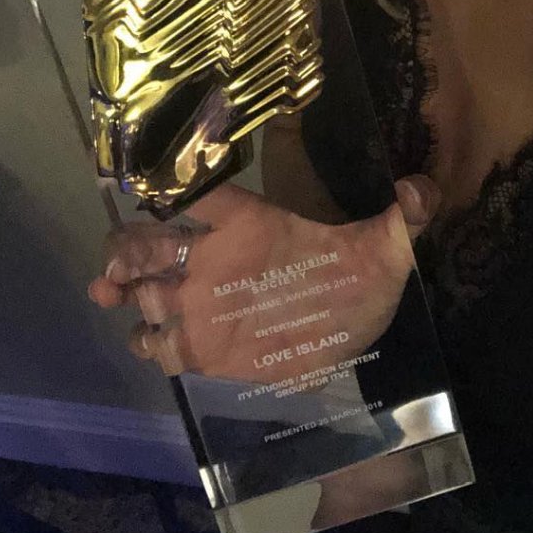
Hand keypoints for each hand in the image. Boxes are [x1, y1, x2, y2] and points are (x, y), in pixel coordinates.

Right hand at [87, 176, 439, 384]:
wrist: (354, 338)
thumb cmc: (362, 283)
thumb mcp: (389, 251)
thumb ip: (406, 218)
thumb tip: (425, 188)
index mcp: (251, 224)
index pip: (208, 192)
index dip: (178, 184)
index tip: (150, 183)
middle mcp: (216, 258)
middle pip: (155, 240)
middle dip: (127, 245)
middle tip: (117, 259)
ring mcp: (203, 304)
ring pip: (145, 289)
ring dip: (121, 288)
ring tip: (107, 292)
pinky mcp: (203, 349)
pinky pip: (160, 344)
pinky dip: (146, 342)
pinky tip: (144, 342)